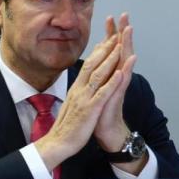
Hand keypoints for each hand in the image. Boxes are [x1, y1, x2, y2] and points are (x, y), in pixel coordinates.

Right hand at [34, 29, 124, 169]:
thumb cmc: (66, 127)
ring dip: (110, 60)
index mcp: (76, 90)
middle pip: (93, 66)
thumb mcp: (72, 106)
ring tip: (120, 46)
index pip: (88, 67)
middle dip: (105, 49)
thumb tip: (80, 86)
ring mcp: (84, 99)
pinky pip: (102, 94)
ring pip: (98, 75)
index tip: (108, 39)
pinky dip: (111, 82)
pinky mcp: (90, 110)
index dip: (98, 52)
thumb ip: (77, 94)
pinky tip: (120, 73)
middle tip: (116, 34)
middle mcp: (79, 91)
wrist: (57, 144)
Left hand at [93, 13, 136, 150]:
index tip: (110, 17)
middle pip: (120, 51)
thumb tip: (96, 59)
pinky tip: (130, 58)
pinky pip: (122, 81)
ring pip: (123, 62)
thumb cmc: (99, 110)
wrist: (105, 130)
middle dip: (121, 33)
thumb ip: (97, 73)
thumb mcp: (95, 88)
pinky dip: (126, 69)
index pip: (110, 50)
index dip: (110, 34)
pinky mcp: (116, 96)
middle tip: (125, 15)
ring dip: (126, 45)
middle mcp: (115, 77)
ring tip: (129, 29)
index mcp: (107, 74)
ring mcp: (117, 86)